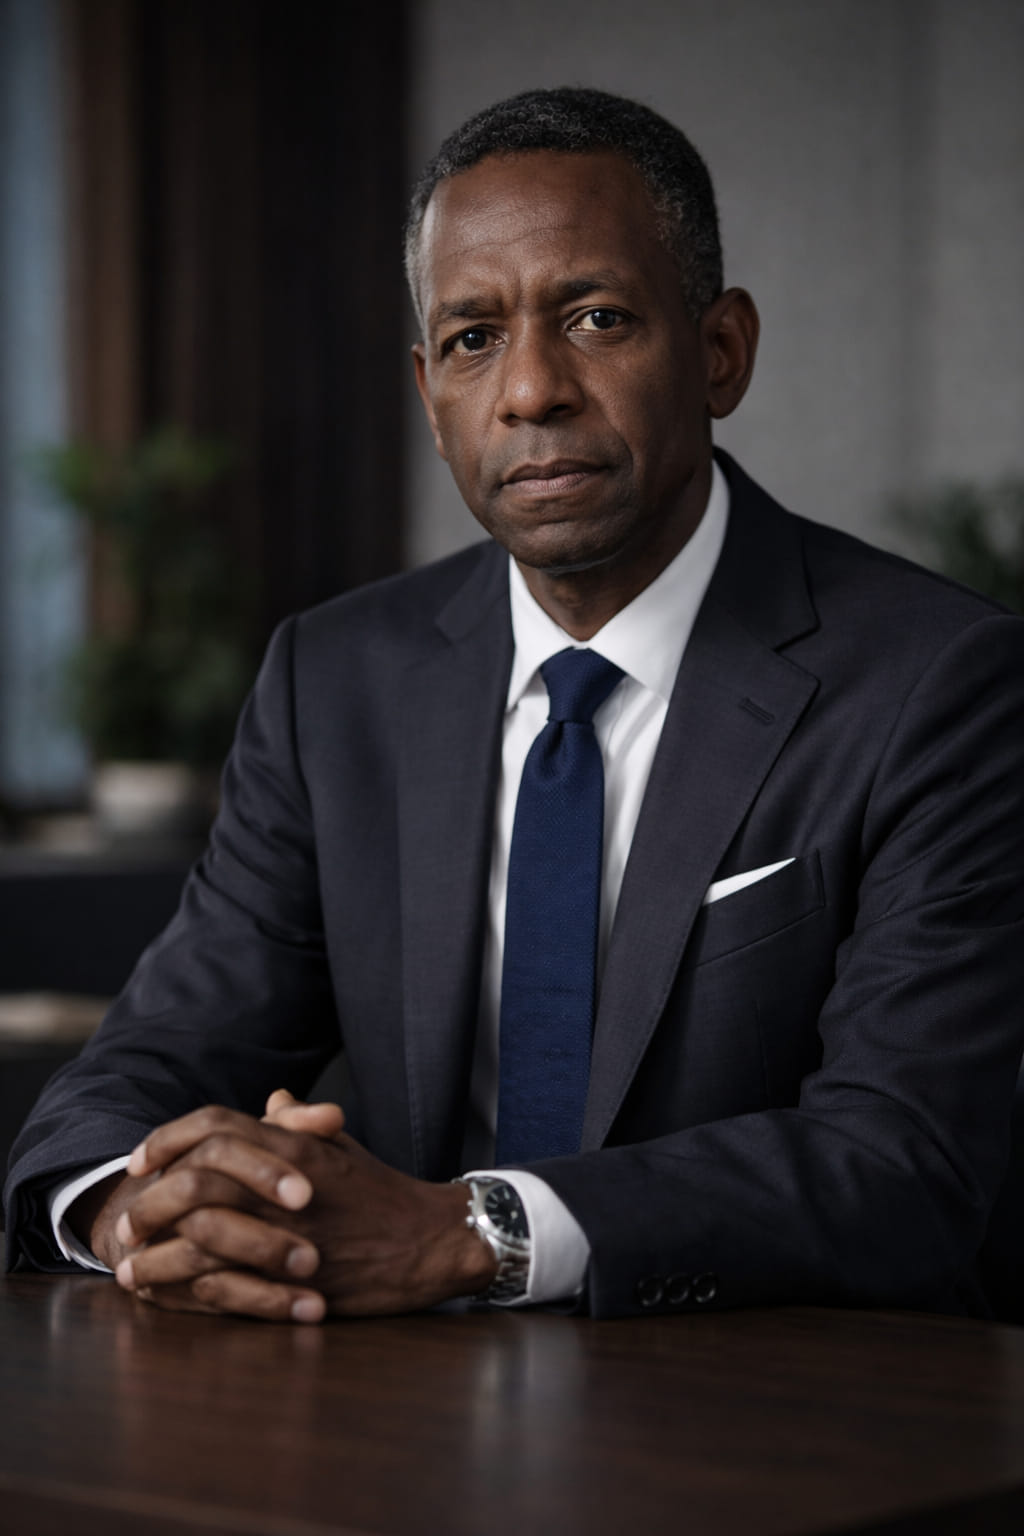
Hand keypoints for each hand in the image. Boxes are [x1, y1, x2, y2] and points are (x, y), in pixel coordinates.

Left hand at [113, 1097, 494, 1319]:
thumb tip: (271, 1102)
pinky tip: (165, 1299)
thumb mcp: (341, 1148)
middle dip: (149, 1202)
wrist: (429, 1241)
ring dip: (155, 1256)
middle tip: (128, 1222)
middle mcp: (283, 1184)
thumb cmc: (381, 1193)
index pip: (212, 1126)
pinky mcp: (291, 1282)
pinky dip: (184, 1293)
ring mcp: (286, 1233)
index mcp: (292, 1146)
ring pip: (198, 1238)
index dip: (168, 1139)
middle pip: (194, 1181)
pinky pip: (222, 1286)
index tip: (140, 1160)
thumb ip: (300, 1124)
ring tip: (131, 1270)